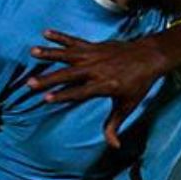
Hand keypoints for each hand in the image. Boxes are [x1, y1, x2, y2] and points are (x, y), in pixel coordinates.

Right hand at [31, 29, 180, 147]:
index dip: (63, 95)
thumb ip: (115, 125)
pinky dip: (60, 37)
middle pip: (69, 75)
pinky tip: (45, 33)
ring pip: (68, 55)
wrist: (150, 57)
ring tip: (32, 52)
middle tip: (30, 83)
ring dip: (50, 54)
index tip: (46, 98)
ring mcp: (95, 56)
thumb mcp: (128, 106)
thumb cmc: (138, 84)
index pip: (80, 92)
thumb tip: (114, 146)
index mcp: (105, 85)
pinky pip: (74, 41)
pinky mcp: (94, 46)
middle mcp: (97, 69)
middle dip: (49, 79)